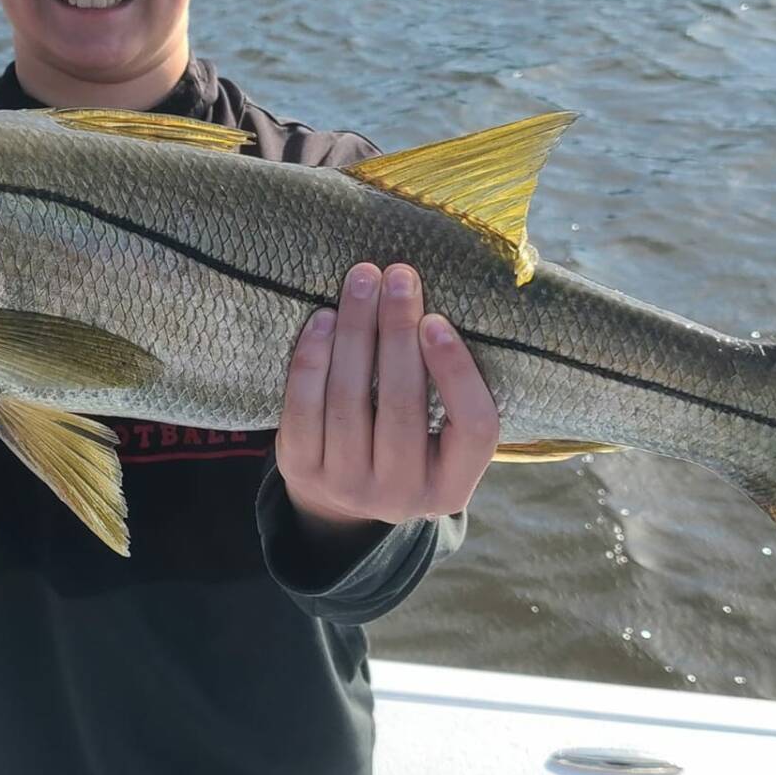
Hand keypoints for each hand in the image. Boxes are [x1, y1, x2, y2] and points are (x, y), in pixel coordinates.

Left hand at [276, 262, 499, 531]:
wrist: (339, 498)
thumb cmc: (405, 444)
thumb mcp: (440, 439)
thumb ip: (450, 390)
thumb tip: (432, 303)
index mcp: (452, 487)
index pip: (474, 429)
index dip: (457, 373)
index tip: (437, 320)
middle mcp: (402, 495)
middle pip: (403, 408)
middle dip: (398, 333)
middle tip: (398, 276)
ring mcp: (348, 486)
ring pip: (349, 401)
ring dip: (355, 332)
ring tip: (362, 281)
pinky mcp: (301, 470)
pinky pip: (302, 407)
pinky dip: (312, 359)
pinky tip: (323, 319)